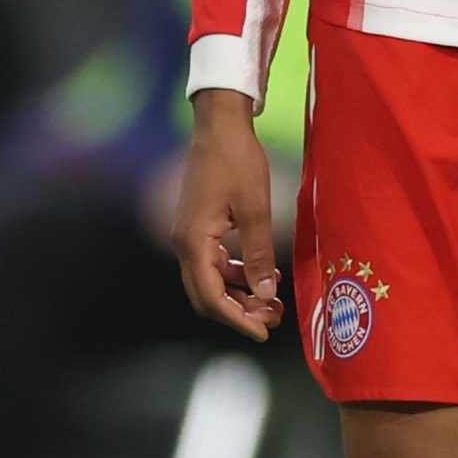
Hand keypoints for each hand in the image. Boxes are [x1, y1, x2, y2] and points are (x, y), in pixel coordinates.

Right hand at [172, 92, 284, 341]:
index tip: (263, 332)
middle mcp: (184, 242)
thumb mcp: (256, 209)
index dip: (236, 319)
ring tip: (272, 302)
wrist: (220, 125)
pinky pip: (212, 264)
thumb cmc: (238, 161)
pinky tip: (261, 275)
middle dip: (238, 312)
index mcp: (193, 241)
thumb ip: (259, 254)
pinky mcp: (197, 227)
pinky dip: (235, 276)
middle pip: (205, 296)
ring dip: (238, 296)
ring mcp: (188, 235)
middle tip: (273, 318)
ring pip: (209, 282)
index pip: (210, 297)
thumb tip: (265, 294)